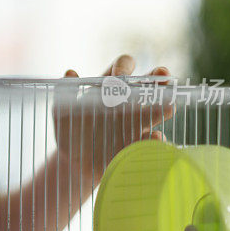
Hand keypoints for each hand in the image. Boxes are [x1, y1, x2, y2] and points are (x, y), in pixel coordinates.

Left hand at [57, 54, 173, 179]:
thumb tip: (70, 72)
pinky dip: (156, 138)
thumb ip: (63, 90)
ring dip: (167, 105)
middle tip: (163, 76)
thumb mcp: (61, 111)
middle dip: (159, 77)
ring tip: (167, 106)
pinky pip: (154, 139)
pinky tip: (154, 137)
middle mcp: (128, 101)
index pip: (123, 66)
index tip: (118, 77)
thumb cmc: (69, 132)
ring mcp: (137, 122)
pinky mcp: (138, 144)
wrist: (73, 164)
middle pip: (152, 82)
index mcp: (109, 87)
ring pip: (161, 108)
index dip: (124, 66)